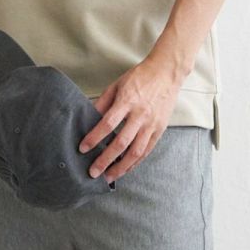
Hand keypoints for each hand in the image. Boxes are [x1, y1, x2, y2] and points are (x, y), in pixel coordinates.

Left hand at [77, 50, 187, 181]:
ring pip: (136, 152)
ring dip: (121, 167)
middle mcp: (140, 115)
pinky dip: (135, 162)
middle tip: (93, 172)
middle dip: (106, 160)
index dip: (94, 138)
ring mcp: (152, 124)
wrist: (166, 72)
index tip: (83, 148)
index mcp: (127, 101)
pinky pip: (147, 150)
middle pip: (121, 143)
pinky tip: (125, 169)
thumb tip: (88, 119)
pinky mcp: (160, 129)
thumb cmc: (139, 77)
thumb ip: (102, 103)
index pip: (108, 124)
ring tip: (108, 177)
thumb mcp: (116, 85)